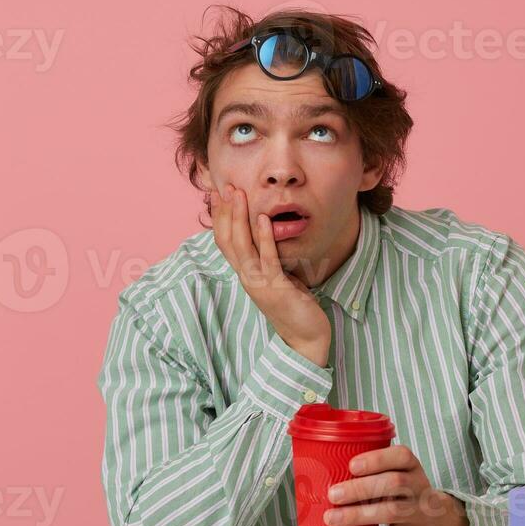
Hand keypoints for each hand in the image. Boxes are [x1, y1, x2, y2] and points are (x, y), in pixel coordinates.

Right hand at [211, 183, 331, 367]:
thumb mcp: (278, 277)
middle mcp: (246, 278)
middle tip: (225, 186)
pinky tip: (264, 219)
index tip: (219, 194)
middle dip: (225, 212)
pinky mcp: (276, 288)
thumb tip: (268, 236)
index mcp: (245, 274)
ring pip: (242, 246)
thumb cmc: (294, 307)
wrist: (306, 339)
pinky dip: (265, 237)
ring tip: (239, 194)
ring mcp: (259, 284)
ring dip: (239, 218)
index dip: (220, 217)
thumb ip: (269, 259)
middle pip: (227, 240)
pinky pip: (267, 259)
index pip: (224, 241)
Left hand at [324, 445, 469, 525]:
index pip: (402, 456)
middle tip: (332, 494)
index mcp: (413, 468)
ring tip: (330, 518)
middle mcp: (418, 489)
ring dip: (357, 515)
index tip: (352, 465)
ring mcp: (416, 516)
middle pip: (394, 484)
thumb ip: (374, 473)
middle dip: (361, 488)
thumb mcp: (402, 476)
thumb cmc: (406, 495)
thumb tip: (323, 473)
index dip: (377, 459)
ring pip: (390, 512)